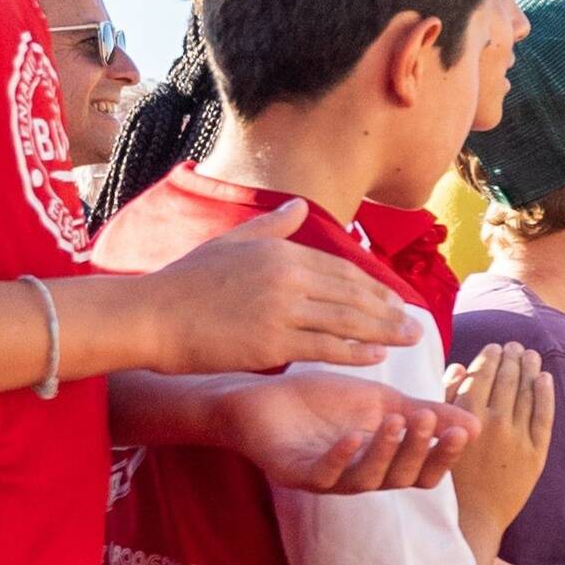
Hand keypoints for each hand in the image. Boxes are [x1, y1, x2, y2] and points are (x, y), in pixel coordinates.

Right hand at [149, 203, 429, 374]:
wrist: (149, 316)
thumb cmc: (185, 282)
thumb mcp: (231, 243)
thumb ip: (272, 226)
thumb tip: (300, 206)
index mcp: (280, 250)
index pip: (341, 269)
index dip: (372, 287)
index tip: (393, 300)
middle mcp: (286, 275)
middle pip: (352, 294)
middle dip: (388, 311)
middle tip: (414, 325)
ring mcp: (281, 309)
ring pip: (346, 321)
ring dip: (383, 332)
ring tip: (407, 341)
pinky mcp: (272, 342)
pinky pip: (326, 348)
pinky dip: (355, 352)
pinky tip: (376, 357)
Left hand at [220, 369, 472, 496]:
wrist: (261, 397)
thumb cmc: (320, 402)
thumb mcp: (382, 402)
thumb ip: (425, 413)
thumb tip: (477, 424)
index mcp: (384, 463)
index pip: (425, 471)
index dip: (445, 456)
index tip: (463, 430)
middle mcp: (360, 477)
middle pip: (401, 478)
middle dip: (418, 450)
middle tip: (427, 419)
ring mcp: (327, 479)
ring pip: (367, 479)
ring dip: (386, 451)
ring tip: (397, 421)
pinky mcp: (294, 474)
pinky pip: (323, 475)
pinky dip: (341, 457)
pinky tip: (353, 436)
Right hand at [444, 345, 551, 546]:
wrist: (473, 517)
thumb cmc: (450, 475)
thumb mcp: (440, 435)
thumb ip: (447, 399)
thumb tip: (458, 366)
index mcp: (464, 415)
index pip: (482, 375)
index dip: (491, 357)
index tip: (495, 347)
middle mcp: (493, 422)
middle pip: (507, 380)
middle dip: (512, 358)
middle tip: (516, 346)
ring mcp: (517, 437)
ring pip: (527, 393)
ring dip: (530, 369)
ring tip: (531, 355)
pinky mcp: (536, 453)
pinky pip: (544, 416)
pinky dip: (546, 394)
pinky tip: (545, 378)